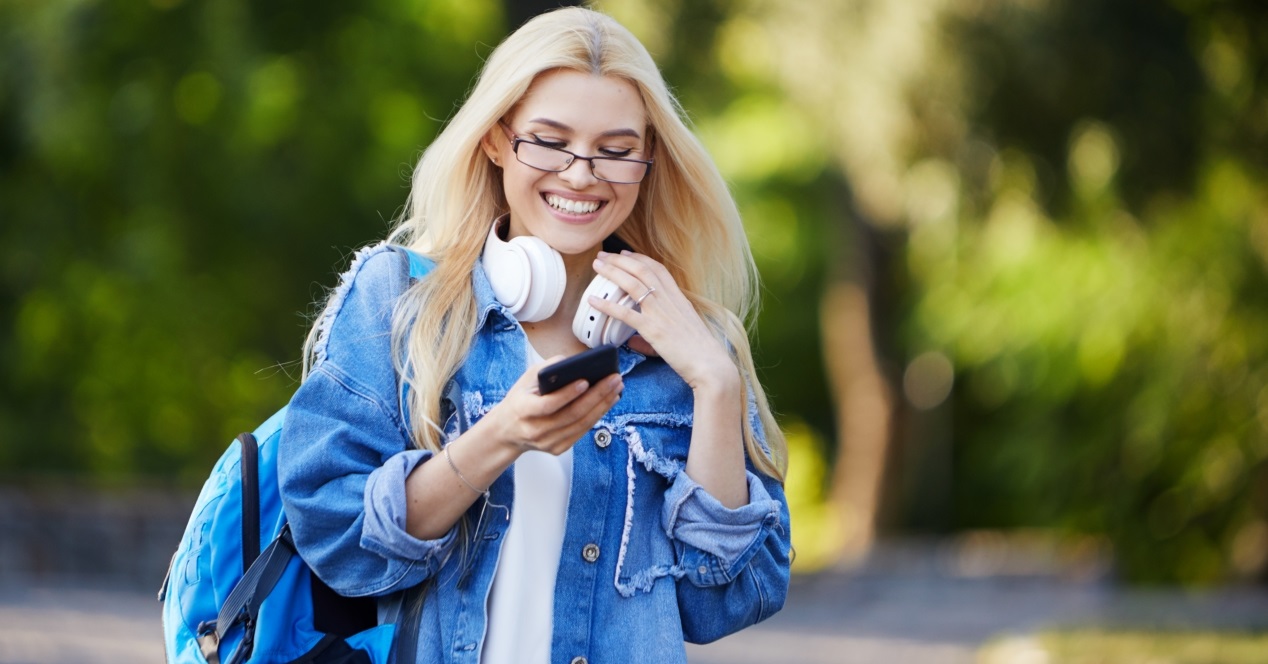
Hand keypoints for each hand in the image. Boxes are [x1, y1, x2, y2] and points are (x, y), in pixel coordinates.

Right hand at [483, 356, 623, 455]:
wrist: (508, 431)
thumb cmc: (520, 401)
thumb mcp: (525, 380)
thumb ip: (547, 369)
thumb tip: (573, 362)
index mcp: (523, 410)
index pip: (548, 405)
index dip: (568, 394)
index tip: (585, 380)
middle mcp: (535, 430)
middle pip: (572, 415)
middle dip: (597, 395)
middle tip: (614, 379)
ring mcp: (547, 443)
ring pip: (581, 424)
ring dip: (603, 405)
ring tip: (616, 388)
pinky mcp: (558, 448)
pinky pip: (582, 431)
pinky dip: (598, 415)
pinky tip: (609, 401)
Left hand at [590, 251, 738, 393]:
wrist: (710, 364)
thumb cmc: (700, 351)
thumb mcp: (681, 333)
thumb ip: (656, 332)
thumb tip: (633, 340)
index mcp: (678, 298)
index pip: (657, 269)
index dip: (639, 258)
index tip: (625, 253)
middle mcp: (669, 300)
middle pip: (641, 270)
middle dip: (620, 260)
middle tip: (603, 256)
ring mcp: (660, 313)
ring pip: (633, 283)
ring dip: (612, 272)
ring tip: (597, 267)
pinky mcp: (653, 329)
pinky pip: (624, 313)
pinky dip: (607, 305)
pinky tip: (593, 301)